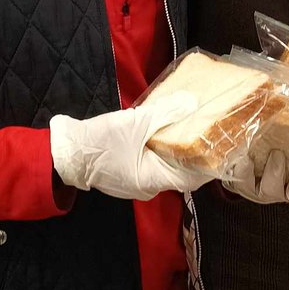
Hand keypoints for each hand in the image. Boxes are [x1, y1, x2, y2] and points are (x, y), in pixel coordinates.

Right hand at [50, 92, 213, 199]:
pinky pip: (152, 160)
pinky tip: (166, 128)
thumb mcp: (136, 122)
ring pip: (166, 163)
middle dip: (195, 149)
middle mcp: (149, 185)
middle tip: (209, 127)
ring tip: (192, 124)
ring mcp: (137, 179)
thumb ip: (165, 113)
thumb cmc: (101, 142)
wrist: (65, 152)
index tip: (223, 144)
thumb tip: (192, 103)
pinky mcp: (128, 170)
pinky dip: (162, 146)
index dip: (209, 161)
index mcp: (154, 180)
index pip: (192, 176)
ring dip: (178, 146)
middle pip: (180, 169)